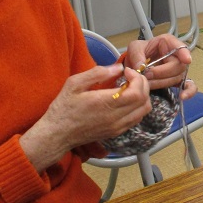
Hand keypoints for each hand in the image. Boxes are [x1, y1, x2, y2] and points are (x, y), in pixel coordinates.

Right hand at [19, 65, 150, 172]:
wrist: (57, 134)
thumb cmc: (64, 107)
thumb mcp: (75, 83)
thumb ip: (97, 73)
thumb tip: (118, 67)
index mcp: (106, 104)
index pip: (137, 92)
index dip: (138, 78)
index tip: (127, 71)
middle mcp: (115, 118)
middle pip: (145, 102)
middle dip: (142, 85)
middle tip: (131, 77)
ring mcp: (117, 127)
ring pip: (143, 112)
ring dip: (142, 96)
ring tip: (129, 87)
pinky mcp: (116, 133)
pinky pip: (136, 119)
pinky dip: (137, 107)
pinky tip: (125, 99)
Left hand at [124, 34, 197, 99]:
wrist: (137, 64)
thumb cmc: (139, 52)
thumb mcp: (134, 48)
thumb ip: (137, 56)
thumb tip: (142, 67)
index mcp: (168, 42)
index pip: (180, 46)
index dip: (184, 53)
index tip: (186, 60)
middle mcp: (177, 55)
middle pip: (178, 66)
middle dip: (162, 73)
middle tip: (147, 75)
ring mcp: (178, 69)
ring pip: (177, 78)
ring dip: (162, 83)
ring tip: (148, 83)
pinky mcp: (178, 81)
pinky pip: (189, 86)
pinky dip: (188, 92)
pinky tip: (182, 96)